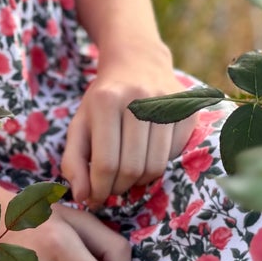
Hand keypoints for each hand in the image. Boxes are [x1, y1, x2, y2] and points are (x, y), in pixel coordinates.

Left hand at [61, 60, 200, 206]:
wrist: (137, 61)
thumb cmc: (103, 100)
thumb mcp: (80, 124)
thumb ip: (73, 161)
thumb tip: (82, 197)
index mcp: (106, 101)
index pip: (106, 163)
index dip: (100, 189)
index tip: (95, 199)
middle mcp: (139, 99)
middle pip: (132, 168)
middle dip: (119, 188)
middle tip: (113, 188)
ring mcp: (167, 103)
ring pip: (155, 166)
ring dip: (140, 182)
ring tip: (128, 176)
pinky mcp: (188, 110)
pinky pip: (174, 155)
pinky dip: (160, 164)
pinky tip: (147, 155)